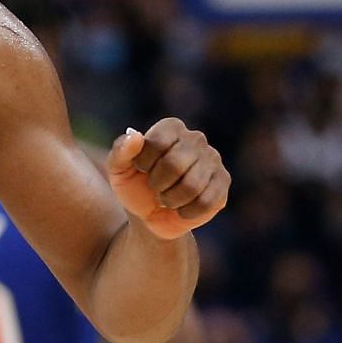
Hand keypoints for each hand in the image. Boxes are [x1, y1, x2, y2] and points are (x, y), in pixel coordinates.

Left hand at [108, 119, 228, 238]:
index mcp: (170, 127)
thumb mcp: (118, 170)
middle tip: (155, 187)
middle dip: (157, 183)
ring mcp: (214, 159)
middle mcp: (196, 138)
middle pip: (175, 164)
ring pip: (192, 186)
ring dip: (171, 199)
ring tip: (167, 197)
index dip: (143, 162)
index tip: (140, 168)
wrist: (150, 215)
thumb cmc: (134, 185)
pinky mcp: (223, 182)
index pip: (157, 143)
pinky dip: (186, 211)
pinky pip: (206, 201)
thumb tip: (135, 136)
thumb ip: (120, 151)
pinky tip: (181, 208)